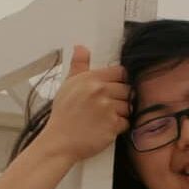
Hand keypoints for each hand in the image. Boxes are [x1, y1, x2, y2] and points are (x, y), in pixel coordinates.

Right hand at [42, 45, 130, 161]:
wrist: (59, 141)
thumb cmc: (63, 115)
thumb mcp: (68, 85)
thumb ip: (78, 66)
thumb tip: (81, 47)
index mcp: (91, 79)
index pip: (120, 72)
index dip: (120, 80)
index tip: (115, 88)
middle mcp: (101, 91)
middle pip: (127, 90)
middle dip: (121, 98)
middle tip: (109, 106)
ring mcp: (108, 109)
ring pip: (128, 106)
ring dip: (121, 113)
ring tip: (106, 118)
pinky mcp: (113, 126)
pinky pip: (127, 122)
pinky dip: (120, 126)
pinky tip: (107, 128)